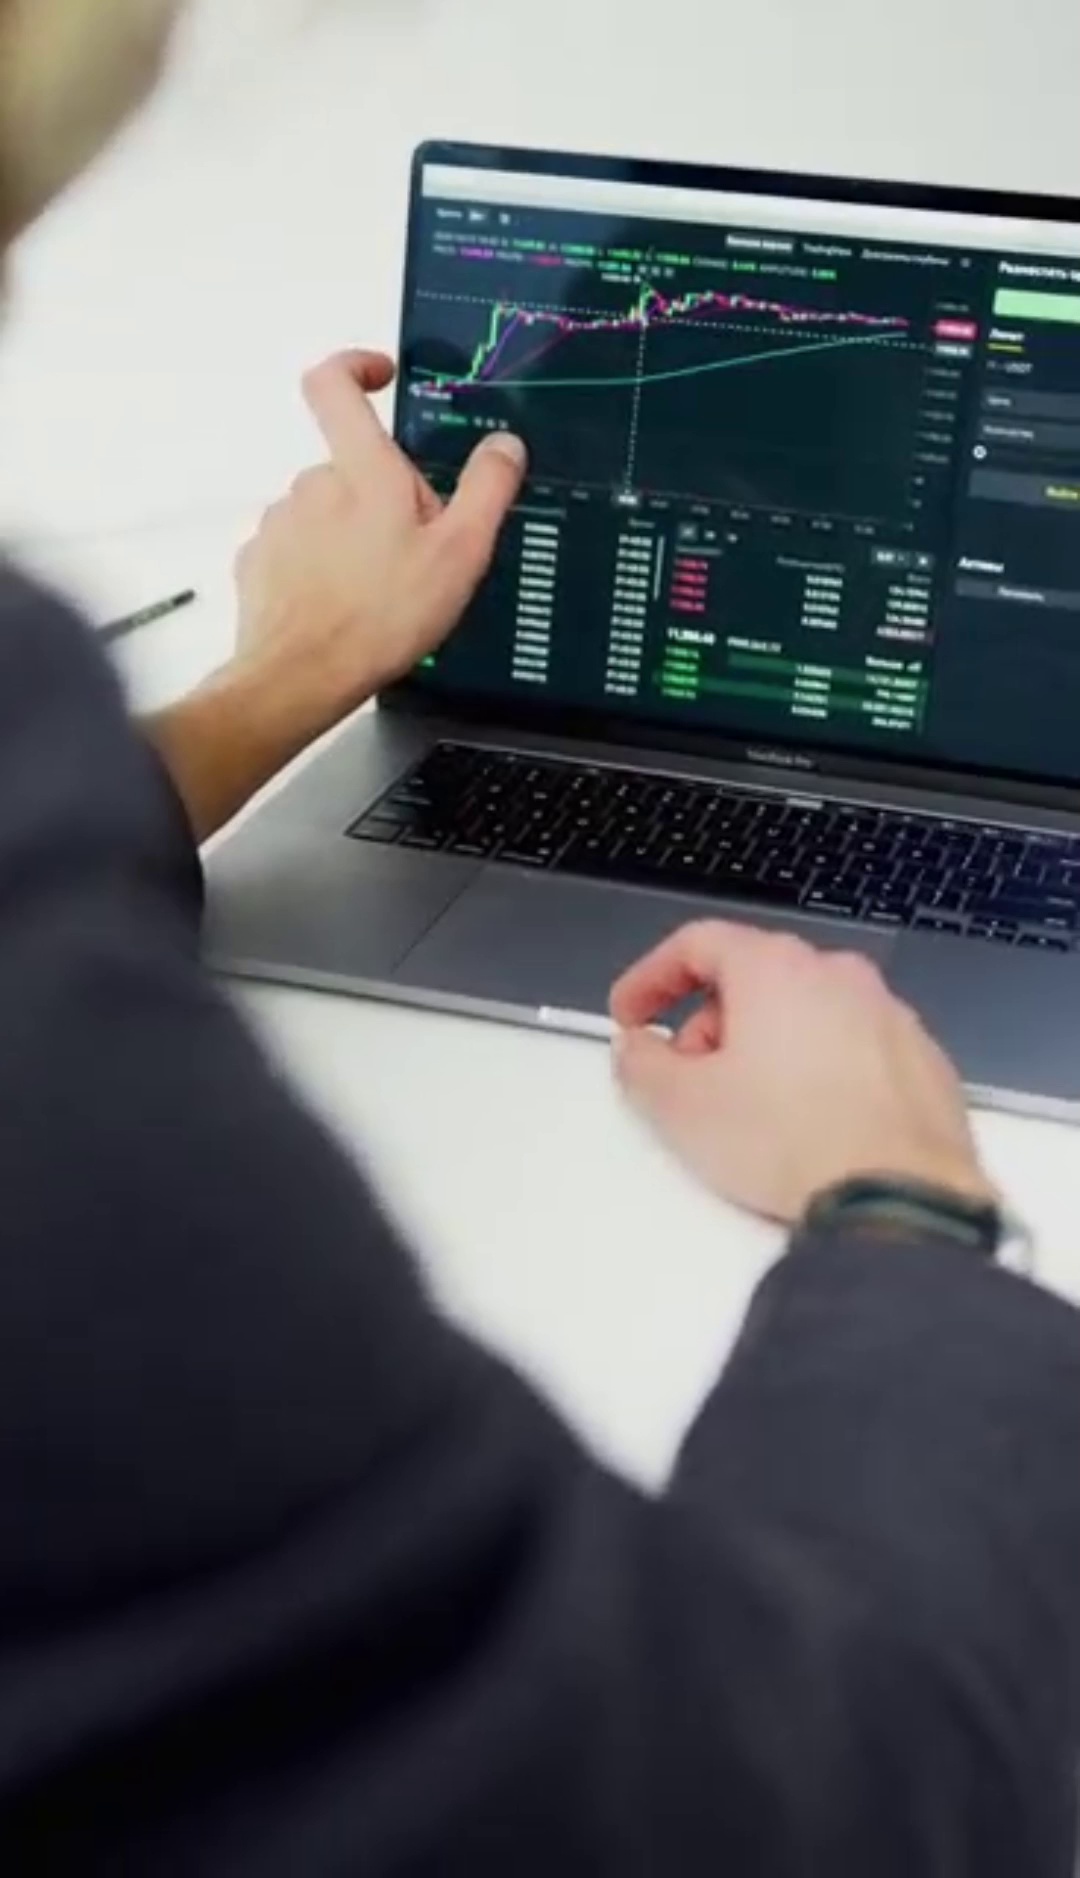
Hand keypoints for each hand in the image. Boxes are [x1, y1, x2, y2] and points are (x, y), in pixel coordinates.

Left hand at [234, 349, 526, 737]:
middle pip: (350, 466)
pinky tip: (345, 606)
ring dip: (352, 537)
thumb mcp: (461, 553)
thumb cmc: (380, 617)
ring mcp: (280, 524)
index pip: (334, 383)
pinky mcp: (260, 563)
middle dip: (382, 496)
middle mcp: (312, 485)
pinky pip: (299, 551)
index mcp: (362, 470)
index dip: (355, 367)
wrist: (301, 678)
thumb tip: (503, 446)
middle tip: (414, 551)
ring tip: (379, 590)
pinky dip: (322, 569)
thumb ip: (486, 489)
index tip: (379, 376)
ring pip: (326, 513)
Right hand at [610, 922, 991, 1222]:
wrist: (901, 1200)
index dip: (651, 979)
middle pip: (754, 979)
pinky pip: (855, 1052)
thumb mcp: (683, 1107)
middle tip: (688, 1080)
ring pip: (808, 1015)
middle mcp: (839, 976)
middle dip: (710, 1025)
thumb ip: (642, 1065)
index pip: (696, 943)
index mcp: (775, 967)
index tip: (631, 1016)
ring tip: (752, 1114)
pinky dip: (823, 1075)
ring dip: (768, 1050)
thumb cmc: (793, 1142)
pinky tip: (811, 1129)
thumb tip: (637, 1050)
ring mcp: (890, 1016)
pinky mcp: (923, 1061)